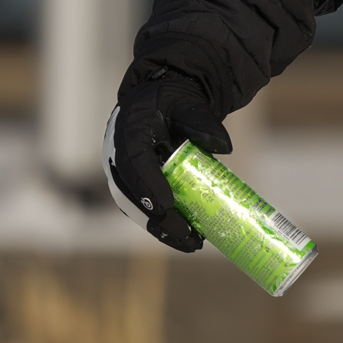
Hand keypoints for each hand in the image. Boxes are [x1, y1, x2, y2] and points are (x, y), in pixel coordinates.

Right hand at [103, 69, 231, 252]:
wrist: (160, 98)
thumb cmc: (174, 100)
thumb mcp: (188, 103)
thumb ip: (203, 122)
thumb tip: (224, 148)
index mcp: (129, 130)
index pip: (134, 161)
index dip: (149, 184)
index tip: (168, 205)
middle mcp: (117, 154)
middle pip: (131, 193)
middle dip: (157, 217)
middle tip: (187, 233)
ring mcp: (122, 171)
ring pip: (133, 206)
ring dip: (159, 228)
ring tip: (191, 243)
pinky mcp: (131, 183)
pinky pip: (139, 208)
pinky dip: (158, 225)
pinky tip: (182, 238)